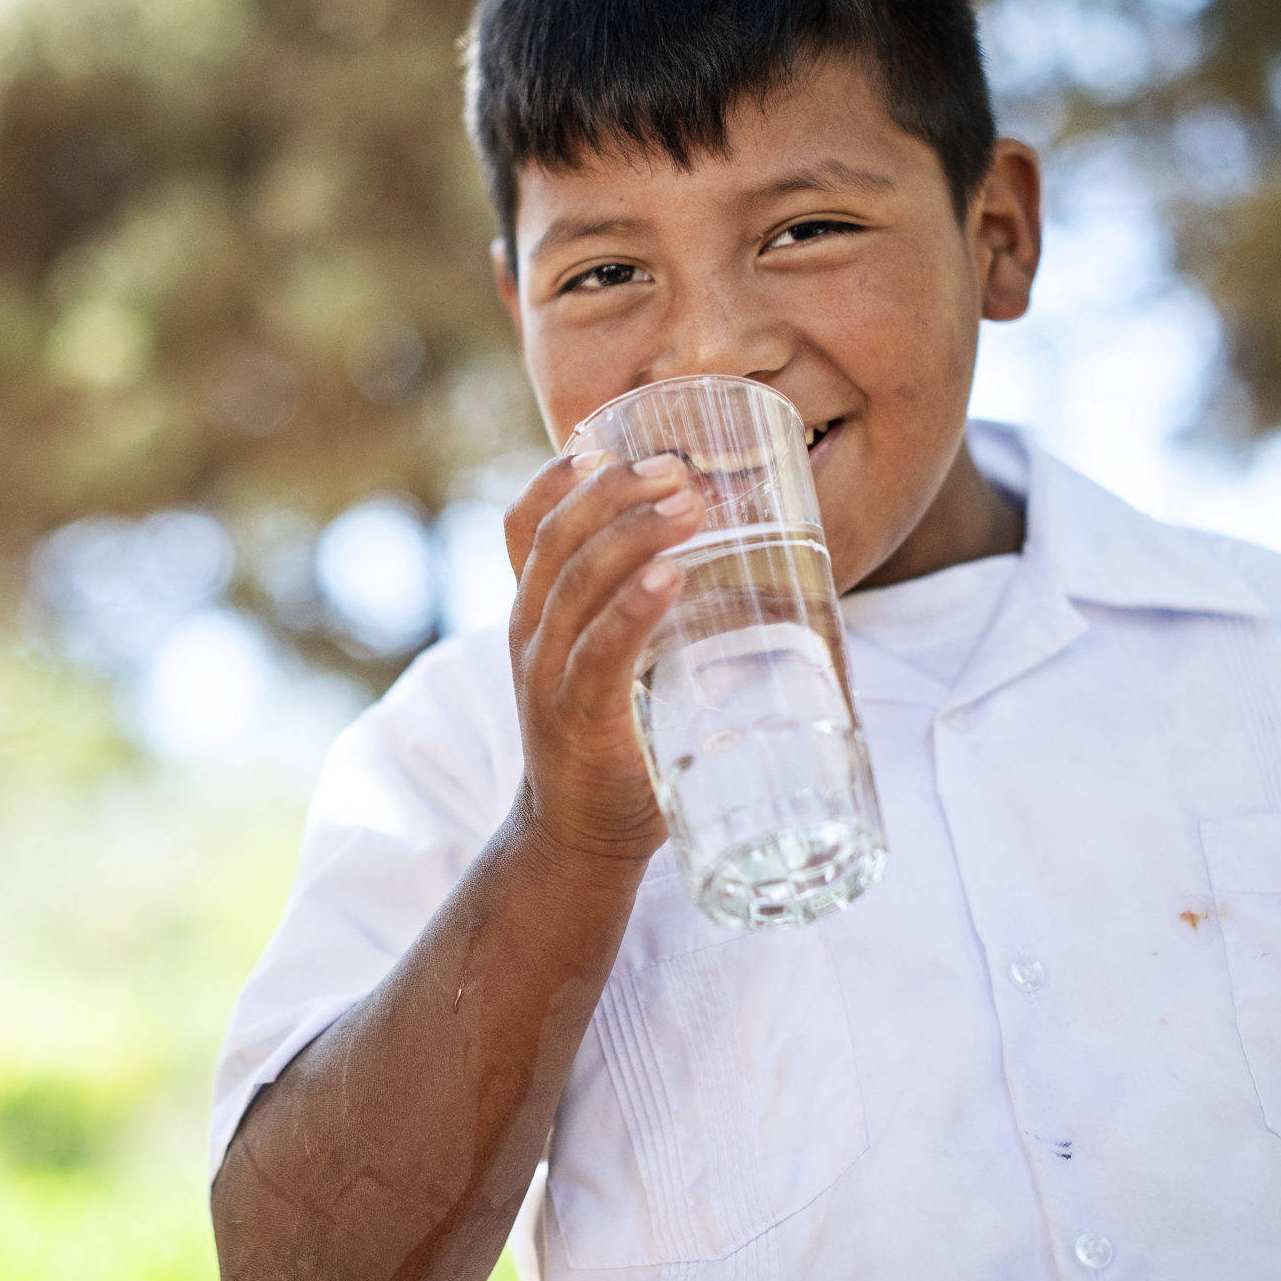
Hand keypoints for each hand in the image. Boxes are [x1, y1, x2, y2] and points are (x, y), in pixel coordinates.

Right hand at [503, 450, 701, 867]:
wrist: (576, 839)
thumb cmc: (615, 741)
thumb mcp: (614, 663)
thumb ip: (651, 616)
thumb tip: (756, 565)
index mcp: (536, 613)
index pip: (524, 526)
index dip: (557, 478)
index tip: (603, 440)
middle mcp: (530, 634)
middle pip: (556, 539)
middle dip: (615, 491)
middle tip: (678, 468)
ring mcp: (548, 676)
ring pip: (577, 582)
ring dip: (633, 534)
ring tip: (687, 503)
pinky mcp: (578, 719)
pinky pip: (600, 651)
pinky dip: (633, 609)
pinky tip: (669, 578)